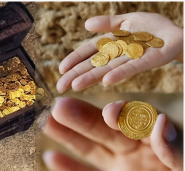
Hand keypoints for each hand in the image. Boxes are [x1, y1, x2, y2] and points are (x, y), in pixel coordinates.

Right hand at [43, 97, 182, 170]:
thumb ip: (175, 150)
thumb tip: (158, 123)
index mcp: (157, 146)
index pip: (137, 122)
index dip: (122, 115)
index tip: (111, 113)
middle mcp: (135, 155)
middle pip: (105, 132)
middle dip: (82, 118)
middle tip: (60, 105)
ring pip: (90, 151)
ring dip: (68, 136)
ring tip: (47, 121)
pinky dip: (68, 169)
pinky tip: (50, 157)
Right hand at [57, 12, 182, 92]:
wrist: (176, 34)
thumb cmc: (151, 28)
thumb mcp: (127, 21)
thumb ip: (107, 23)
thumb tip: (86, 25)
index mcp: (111, 43)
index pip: (88, 52)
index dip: (74, 60)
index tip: (61, 70)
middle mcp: (118, 53)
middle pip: (94, 64)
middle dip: (76, 74)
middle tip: (60, 87)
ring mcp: (131, 57)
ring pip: (108, 68)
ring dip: (91, 77)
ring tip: (75, 86)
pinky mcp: (148, 60)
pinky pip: (132, 67)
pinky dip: (120, 73)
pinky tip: (107, 81)